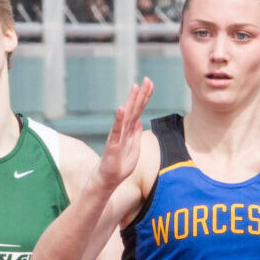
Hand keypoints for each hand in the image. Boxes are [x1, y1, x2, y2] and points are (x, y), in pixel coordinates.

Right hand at [96, 78, 153, 192]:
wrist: (109, 179)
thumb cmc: (121, 165)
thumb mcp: (134, 148)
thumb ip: (136, 134)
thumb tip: (139, 121)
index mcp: (130, 131)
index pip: (139, 110)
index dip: (145, 97)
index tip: (150, 83)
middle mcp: (124, 130)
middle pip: (134, 109)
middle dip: (141, 94)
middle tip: (147, 79)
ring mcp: (118, 136)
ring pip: (126, 116)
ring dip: (131, 101)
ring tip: (135, 87)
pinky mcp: (113, 145)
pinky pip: (116, 131)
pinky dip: (119, 120)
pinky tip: (121, 109)